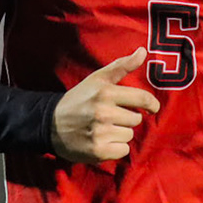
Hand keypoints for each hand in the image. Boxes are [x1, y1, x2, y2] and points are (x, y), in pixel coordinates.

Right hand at [51, 49, 158, 163]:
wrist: (50, 123)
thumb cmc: (79, 99)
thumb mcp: (98, 78)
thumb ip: (122, 65)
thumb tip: (143, 51)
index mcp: (105, 92)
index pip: (142, 98)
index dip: (152, 104)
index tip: (152, 108)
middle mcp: (103, 112)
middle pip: (136, 119)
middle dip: (126, 118)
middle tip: (109, 116)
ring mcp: (100, 133)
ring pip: (129, 135)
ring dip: (120, 133)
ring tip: (103, 128)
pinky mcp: (97, 151)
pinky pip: (123, 150)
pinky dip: (115, 148)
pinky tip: (102, 141)